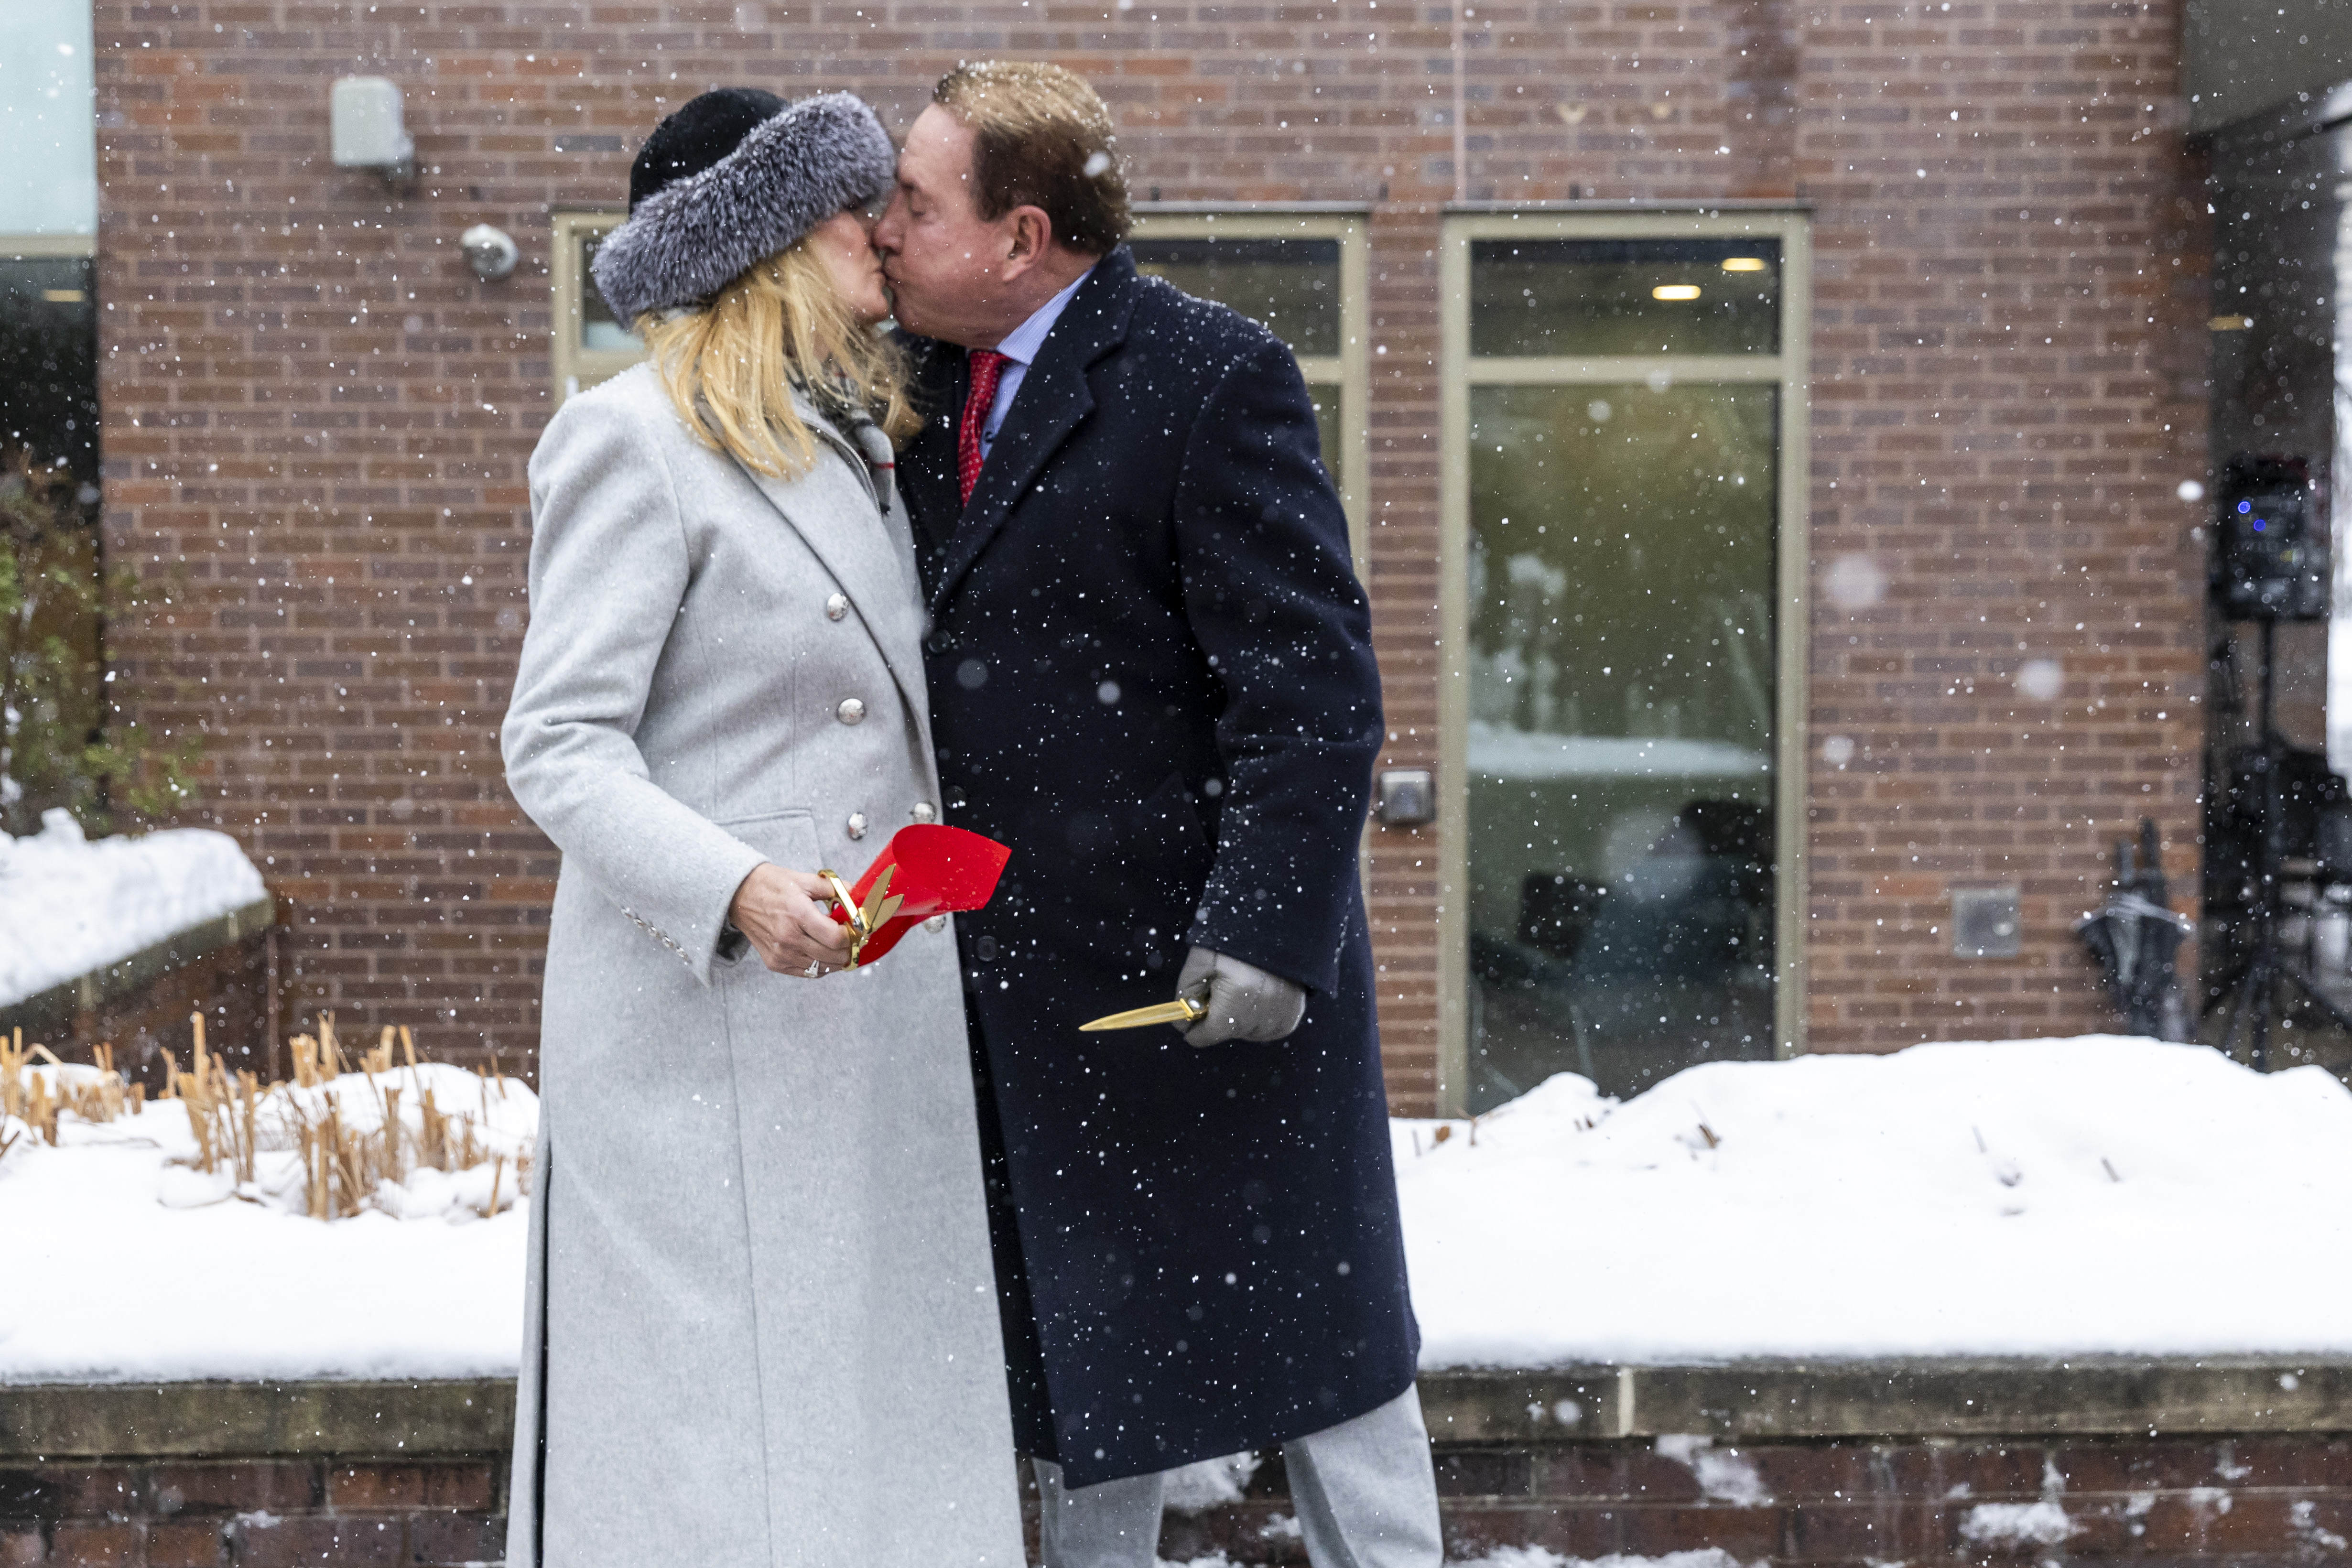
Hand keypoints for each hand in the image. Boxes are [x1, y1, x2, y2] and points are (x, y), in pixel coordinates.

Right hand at [728, 863, 853, 977]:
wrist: (740, 896)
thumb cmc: (772, 886)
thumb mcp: (804, 879)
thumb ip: (833, 888)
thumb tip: (855, 897)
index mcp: (798, 914)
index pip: (836, 938)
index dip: (852, 936)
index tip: (856, 929)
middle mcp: (789, 938)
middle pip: (833, 956)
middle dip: (849, 949)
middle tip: (854, 939)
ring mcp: (781, 954)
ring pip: (823, 968)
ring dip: (837, 960)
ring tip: (840, 947)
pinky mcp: (775, 963)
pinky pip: (808, 972)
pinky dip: (821, 966)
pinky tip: (824, 954)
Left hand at [1176, 945, 1306, 1046]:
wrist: (1269, 920)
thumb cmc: (1229, 938)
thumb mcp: (1199, 962)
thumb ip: (1186, 995)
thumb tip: (1184, 1022)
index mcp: (1236, 997)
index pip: (1209, 1034)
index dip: (1193, 1030)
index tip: (1187, 1023)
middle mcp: (1262, 1009)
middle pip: (1229, 1033)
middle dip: (1216, 1020)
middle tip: (1214, 995)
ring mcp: (1283, 1010)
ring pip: (1252, 1034)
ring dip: (1239, 1023)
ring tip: (1235, 996)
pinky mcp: (1296, 1008)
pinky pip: (1275, 1029)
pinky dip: (1262, 1022)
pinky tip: (1254, 1003)